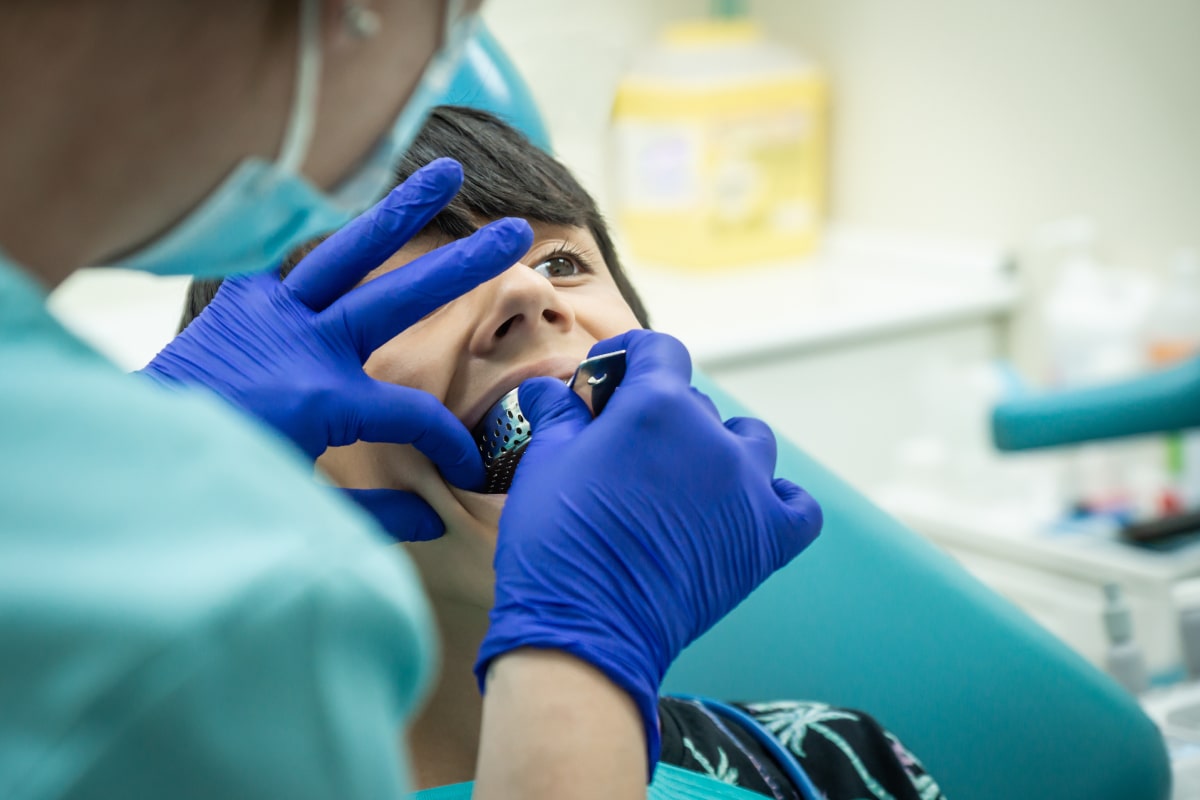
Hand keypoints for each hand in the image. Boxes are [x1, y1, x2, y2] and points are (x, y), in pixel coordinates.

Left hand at [140, 159, 533, 539]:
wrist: (133, 457)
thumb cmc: (221, 486)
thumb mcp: (304, 509)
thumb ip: (375, 516)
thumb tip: (435, 522)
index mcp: (327, 401)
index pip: (415, 415)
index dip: (450, 444)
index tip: (466, 468)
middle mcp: (306, 343)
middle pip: (402, 296)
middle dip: (464, 265)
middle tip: (514, 234)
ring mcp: (271, 313)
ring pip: (347, 250)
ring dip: (399, 209)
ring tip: (446, 170)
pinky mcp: (241, 301)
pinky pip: (294, 262)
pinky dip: (328, 242)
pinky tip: (357, 220)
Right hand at [476, 330, 822, 771]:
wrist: (586, 631)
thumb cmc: (556, 543)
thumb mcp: (544, 463)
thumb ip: (560, 415)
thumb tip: (550, 389)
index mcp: (658, 406)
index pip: (660, 350)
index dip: (631, 355)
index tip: (608, 377)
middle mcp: (712, 437)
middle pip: (694, 402)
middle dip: (658, 412)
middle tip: (622, 448)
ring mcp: (748, 488)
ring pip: (749, 441)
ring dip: (718, 448)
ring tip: (683, 478)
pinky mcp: (768, 539)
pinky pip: (797, 504)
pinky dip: (775, 500)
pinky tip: (744, 508)